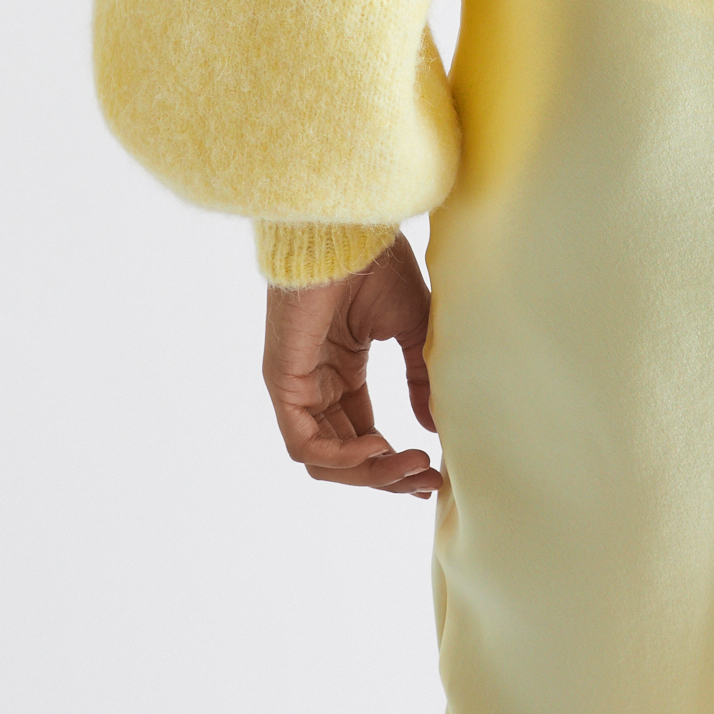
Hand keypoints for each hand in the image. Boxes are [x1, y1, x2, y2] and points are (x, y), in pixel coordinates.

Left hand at [261, 233, 443, 498]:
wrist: (347, 232)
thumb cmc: (376, 265)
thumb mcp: (411, 328)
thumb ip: (419, 378)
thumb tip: (432, 428)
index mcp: (342, 369)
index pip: (362, 434)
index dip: (393, 461)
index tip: (431, 475)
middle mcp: (316, 383)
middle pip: (346, 454)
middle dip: (387, 474)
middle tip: (426, 480)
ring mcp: (297, 386)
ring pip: (324, 458)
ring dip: (369, 472)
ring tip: (410, 466)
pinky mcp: (282, 382)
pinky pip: (304, 442)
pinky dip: (341, 456)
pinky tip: (378, 447)